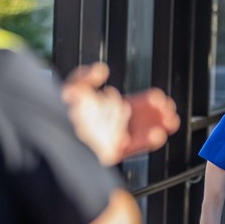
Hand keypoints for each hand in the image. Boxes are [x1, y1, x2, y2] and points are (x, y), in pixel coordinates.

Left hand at [62, 63, 179, 165]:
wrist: (56, 136)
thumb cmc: (61, 113)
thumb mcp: (72, 88)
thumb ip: (86, 76)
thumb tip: (101, 70)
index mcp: (106, 109)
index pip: (134, 104)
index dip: (148, 101)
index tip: (159, 99)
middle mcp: (112, 124)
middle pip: (142, 119)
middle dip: (158, 114)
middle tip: (168, 111)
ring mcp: (113, 139)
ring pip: (141, 133)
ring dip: (157, 126)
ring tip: (169, 121)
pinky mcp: (112, 153)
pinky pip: (134, 147)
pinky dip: (147, 141)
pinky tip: (157, 134)